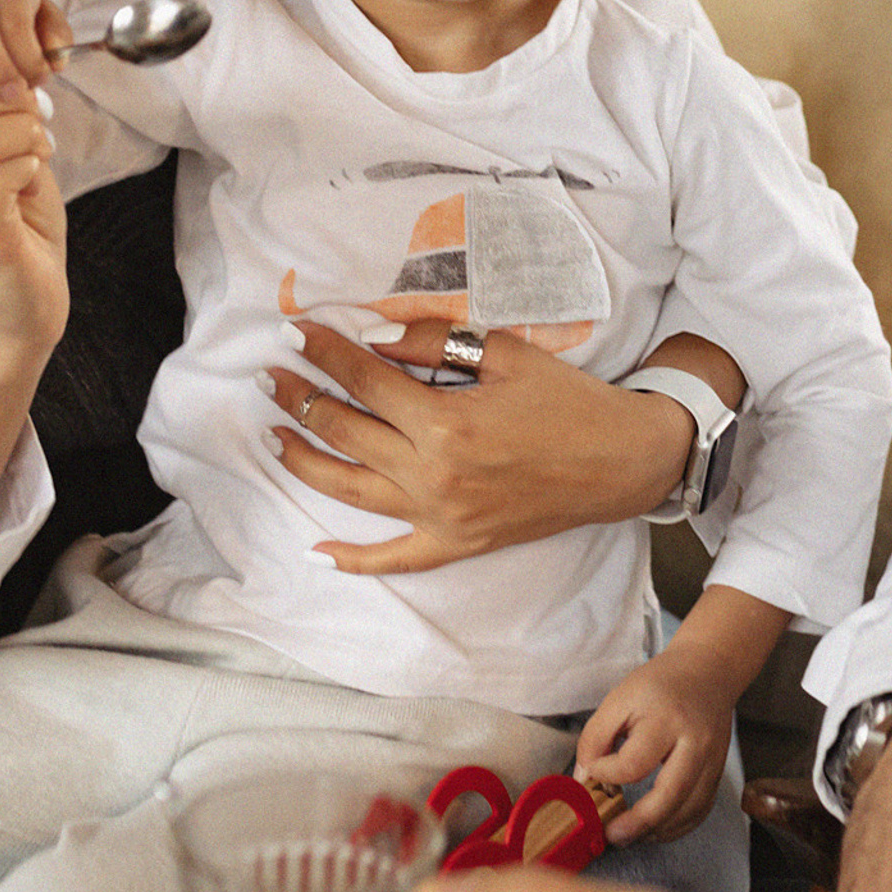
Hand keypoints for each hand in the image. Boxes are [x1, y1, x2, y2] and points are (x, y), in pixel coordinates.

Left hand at [261, 321, 706, 574]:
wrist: (621, 461)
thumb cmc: (567, 400)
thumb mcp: (505, 353)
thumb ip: (435, 342)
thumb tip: (374, 337)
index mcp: (446, 422)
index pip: (364, 380)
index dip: (324, 352)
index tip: (293, 332)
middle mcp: (434, 475)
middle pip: (345, 432)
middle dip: (300, 398)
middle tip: (270, 375)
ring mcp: (441, 517)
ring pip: (351, 490)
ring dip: (303, 461)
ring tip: (271, 436)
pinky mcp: (456, 545)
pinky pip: (394, 558)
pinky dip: (351, 559)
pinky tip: (315, 550)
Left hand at [574, 654, 732, 845]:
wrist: (709, 670)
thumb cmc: (660, 684)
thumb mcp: (620, 698)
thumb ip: (595, 737)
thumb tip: (584, 780)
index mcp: (666, 719)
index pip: (633, 763)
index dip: (607, 775)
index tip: (593, 772)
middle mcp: (695, 742)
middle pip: (670, 795)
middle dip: (638, 823)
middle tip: (612, 835)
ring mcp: (712, 760)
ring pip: (689, 809)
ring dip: (658, 830)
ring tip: (630, 835)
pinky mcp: (719, 771)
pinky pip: (701, 810)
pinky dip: (678, 826)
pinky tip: (656, 828)